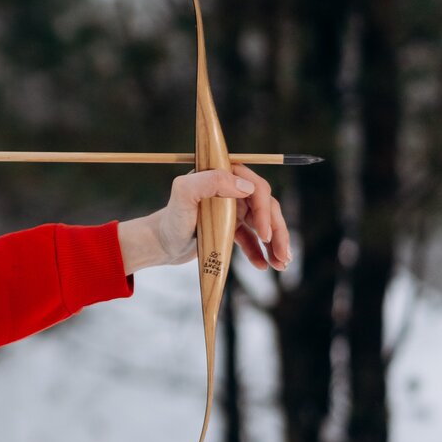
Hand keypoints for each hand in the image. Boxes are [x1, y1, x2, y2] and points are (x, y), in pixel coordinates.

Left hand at [127, 163, 291, 272]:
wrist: (159, 244)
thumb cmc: (170, 219)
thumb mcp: (183, 195)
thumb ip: (209, 182)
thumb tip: (245, 186)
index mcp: (223, 176)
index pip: (256, 187)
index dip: (265, 210)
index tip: (264, 234)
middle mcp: (230, 189)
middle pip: (266, 207)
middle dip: (278, 231)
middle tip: (283, 256)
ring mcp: (232, 209)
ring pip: (264, 223)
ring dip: (276, 243)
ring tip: (281, 264)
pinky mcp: (230, 227)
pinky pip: (252, 239)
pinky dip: (260, 251)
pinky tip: (264, 266)